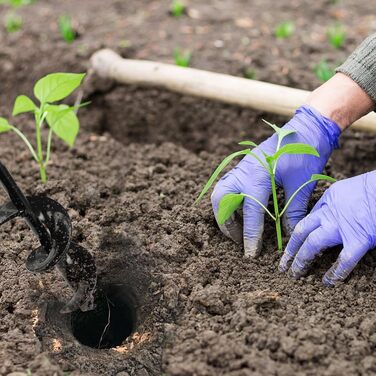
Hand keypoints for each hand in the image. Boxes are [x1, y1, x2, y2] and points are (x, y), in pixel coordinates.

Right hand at [211, 105, 340, 256]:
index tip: (250, 253)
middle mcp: (243, 171)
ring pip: (220, 193)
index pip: (250, 211)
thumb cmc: (306, 153)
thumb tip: (289, 235)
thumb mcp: (301, 185)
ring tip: (236, 228)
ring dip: (224, 212)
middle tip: (238, 239)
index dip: (250, 235)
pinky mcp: (244, 167)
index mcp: (257, 175)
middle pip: (221, 200)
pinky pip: (227, 186)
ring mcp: (241, 167)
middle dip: (226, 223)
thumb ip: (293, 211)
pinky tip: (239, 211)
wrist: (306, 127)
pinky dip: (228, 202)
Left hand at [279, 172, 375, 284]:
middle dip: (291, 249)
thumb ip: (338, 203)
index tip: (294, 245)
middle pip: (302, 231)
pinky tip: (328, 282)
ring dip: (302, 260)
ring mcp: (341, 227)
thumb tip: (336, 215)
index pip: (309, 218)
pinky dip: (335, 273)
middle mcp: (329, 213)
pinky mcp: (358, 240)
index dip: (299, 233)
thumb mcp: (349, 189)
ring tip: (295, 274)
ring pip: (313, 245)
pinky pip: (343, 260)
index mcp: (328, 199)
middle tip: (283, 264)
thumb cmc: (375, 187)